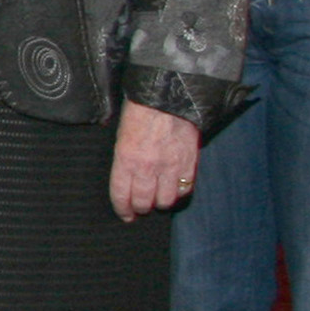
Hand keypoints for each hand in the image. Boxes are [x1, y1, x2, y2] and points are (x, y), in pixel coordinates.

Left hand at [109, 102, 200, 219]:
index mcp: (126, 158)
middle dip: (141, 208)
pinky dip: (179, 193)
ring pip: (165, 201)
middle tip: (141, 207)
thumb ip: (123, 157)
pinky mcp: (188, 164)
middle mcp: (147, 167)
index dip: (123, 209)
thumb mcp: (121, 132)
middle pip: (144, 202)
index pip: (121, 194)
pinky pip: (184, 190)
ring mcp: (170, 167)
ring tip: (158, 198)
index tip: (125, 215)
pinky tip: (174, 188)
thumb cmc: (141, 109)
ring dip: (160, 202)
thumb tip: (124, 174)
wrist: (169, 95)